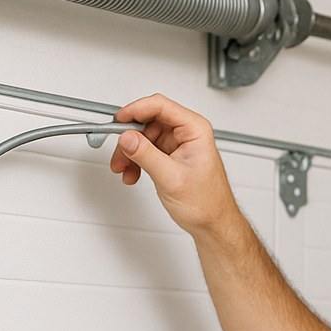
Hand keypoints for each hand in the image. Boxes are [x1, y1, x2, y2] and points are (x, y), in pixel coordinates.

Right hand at [110, 93, 239, 235]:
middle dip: (129, 138)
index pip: (160, 106)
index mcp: (195, 130)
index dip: (136, 110)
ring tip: (124, 170)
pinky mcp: (170, 155)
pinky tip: (132, 174)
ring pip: (143, 137)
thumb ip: (146, 155)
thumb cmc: (206, 203)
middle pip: (148, 121)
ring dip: (130, 153)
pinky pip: (146, 150)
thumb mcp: (171, 178)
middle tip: (119, 153)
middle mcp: (187, 133)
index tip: (118, 120)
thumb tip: (126, 137)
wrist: (212, 223)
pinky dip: (136, 161)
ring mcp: (177, 144)